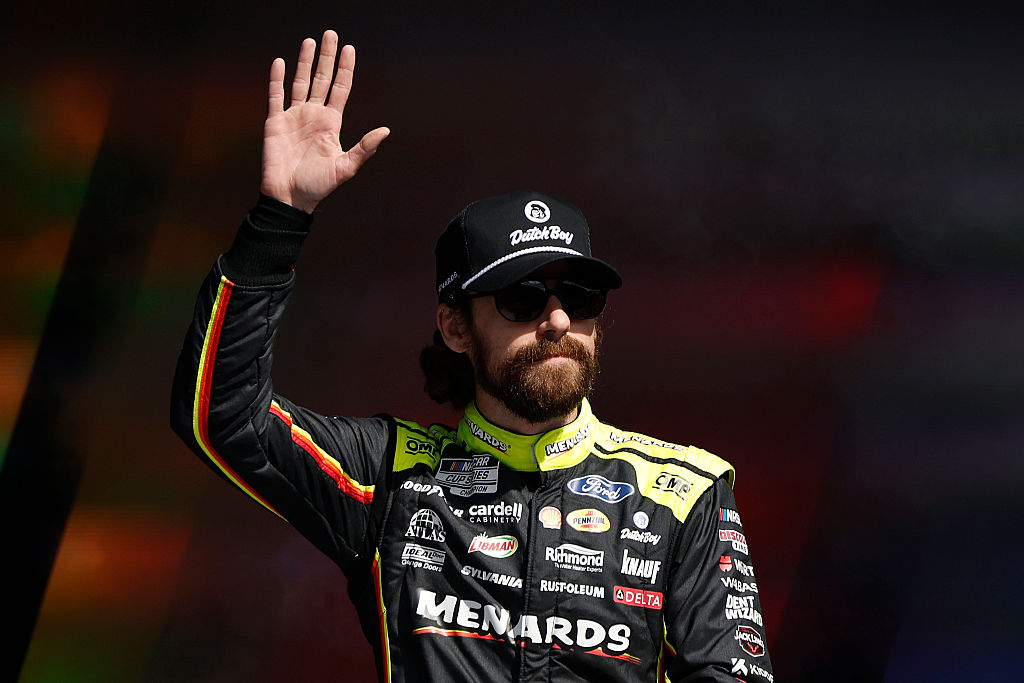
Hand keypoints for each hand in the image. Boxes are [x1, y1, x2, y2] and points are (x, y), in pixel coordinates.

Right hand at [260, 30, 389, 212]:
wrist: (290, 199)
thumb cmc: (318, 187)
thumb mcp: (346, 167)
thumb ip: (365, 148)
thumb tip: (386, 130)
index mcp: (331, 124)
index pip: (340, 89)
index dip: (345, 70)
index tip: (350, 49)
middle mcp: (313, 116)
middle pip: (322, 79)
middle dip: (327, 57)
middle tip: (331, 34)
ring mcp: (294, 117)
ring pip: (300, 82)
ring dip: (305, 62)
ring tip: (310, 41)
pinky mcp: (275, 123)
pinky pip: (275, 96)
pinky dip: (276, 79)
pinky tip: (280, 62)